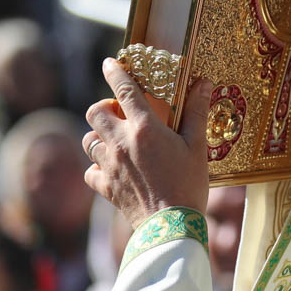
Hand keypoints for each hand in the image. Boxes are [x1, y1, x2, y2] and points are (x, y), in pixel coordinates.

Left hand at [83, 59, 209, 230]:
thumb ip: (196, 112)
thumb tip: (202, 82)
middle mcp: (120, 142)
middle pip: (94, 112)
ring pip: (88, 140)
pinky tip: (111, 169)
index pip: (123, 89)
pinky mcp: (105, 187)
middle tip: (119, 112)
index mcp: (144, 128)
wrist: (172, 228)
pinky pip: (90, 171)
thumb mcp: (198, 146)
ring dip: (98, 136)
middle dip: (103, 107)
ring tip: (115, 140)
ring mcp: (109, 165)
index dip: (115, 71)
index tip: (110, 63)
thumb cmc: (189, 185)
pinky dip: (96, 168)